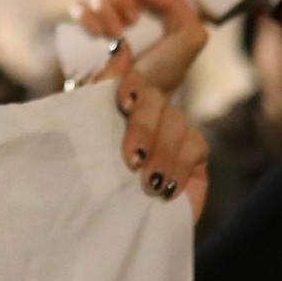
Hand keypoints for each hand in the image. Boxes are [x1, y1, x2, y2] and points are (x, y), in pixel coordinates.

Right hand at [72, 0, 208, 96]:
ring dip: (106, 8)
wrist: (136, 99)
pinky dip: (86, 15)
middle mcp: (133, 1)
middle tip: (132, 20)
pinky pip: (77, 5)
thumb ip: (178, 3)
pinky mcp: (85, 25)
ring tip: (115, 35)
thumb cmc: (166, 71)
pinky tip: (96, 33)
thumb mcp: (190, 37)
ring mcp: (107, 12)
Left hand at [92, 42, 208, 221]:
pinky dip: (179, 166)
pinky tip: (164, 188)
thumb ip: (96, 96)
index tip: (124, 103)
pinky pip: (196, 147)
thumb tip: (118, 50)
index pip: (130, 79)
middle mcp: (149, 113)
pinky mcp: (195, 158)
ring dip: (162, 153)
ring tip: (146, 181)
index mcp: (120, 105)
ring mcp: (175, 134)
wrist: (109, 231)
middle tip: (131, 158)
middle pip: (155, 100)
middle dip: (143, 127)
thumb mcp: (86, 140)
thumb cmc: (92, 185)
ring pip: (177, 123)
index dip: (130, 84)